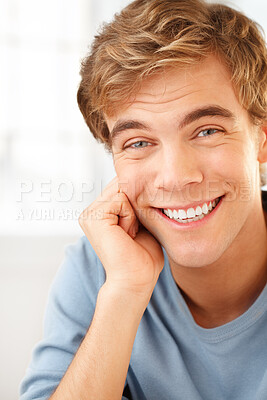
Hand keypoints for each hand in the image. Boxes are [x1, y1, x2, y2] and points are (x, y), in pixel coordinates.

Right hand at [78, 177, 163, 296]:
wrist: (136, 281)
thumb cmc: (143, 256)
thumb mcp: (140, 221)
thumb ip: (135, 201)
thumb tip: (138, 179)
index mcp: (100, 213)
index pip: (121, 187)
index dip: (137, 201)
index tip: (137, 228)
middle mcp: (91, 212)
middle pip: (121, 186)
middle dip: (135, 205)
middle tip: (133, 232)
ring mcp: (89, 214)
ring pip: (122, 192)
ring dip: (133, 212)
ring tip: (129, 234)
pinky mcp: (93, 217)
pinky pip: (120, 199)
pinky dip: (130, 217)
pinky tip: (126, 235)